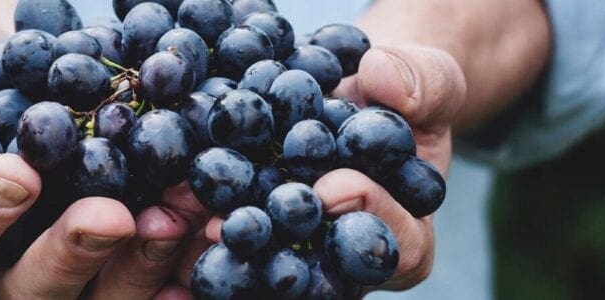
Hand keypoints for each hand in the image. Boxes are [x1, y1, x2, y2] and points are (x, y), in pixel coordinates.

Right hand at [0, 14, 195, 298]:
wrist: (29, 73)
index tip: (18, 173)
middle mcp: (3, 266)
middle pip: (28, 290)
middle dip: (72, 255)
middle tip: (112, 216)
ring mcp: (69, 272)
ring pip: (100, 297)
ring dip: (143, 263)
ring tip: (182, 213)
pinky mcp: (124, 263)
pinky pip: (154, 283)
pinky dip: (188, 265)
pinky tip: (217, 238)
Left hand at [202, 44, 467, 290]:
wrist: (355, 93)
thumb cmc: (403, 95)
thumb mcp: (430, 80)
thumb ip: (423, 83)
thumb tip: (382, 76)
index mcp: (406, 237)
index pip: (397, 246)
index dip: (368, 217)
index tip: (336, 187)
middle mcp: (348, 260)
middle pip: (320, 271)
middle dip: (279, 247)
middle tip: (238, 226)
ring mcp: (299, 250)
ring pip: (267, 262)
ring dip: (229, 239)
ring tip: (195, 218)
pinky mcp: (257, 229)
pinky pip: (231, 233)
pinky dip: (203, 215)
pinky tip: (174, 199)